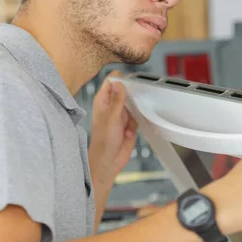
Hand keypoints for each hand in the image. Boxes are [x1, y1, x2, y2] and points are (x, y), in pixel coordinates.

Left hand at [88, 70, 137, 186]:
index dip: (121, 79)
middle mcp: (112, 106)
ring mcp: (121, 114)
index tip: (130, 83)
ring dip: (135, 111)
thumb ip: (117, 100)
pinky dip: (136, 122)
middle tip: (133, 103)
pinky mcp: (129, 123)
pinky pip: (138, 116)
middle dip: (132, 96)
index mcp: (103, 101)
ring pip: (133, 103)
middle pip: (125, 90)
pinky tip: (129, 132)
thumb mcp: (112, 119)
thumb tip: (119, 83)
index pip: (111, 81)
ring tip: (128, 123)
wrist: (109, 162)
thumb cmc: (103, 143)